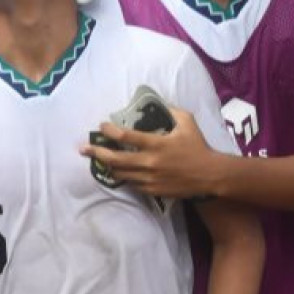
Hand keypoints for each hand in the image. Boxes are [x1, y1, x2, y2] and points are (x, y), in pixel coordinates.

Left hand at [80, 108, 217, 198]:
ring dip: (107, 166)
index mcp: (156, 144)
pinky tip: (117, 172)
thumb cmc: (198, 147)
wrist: (209, 175)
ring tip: (97, 160)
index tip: (102, 126)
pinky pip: (132, 184)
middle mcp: (149, 162)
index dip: (110, 131)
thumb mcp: (187, 122)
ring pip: (120, 174)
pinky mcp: (152, 191)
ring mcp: (149, 179)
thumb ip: (172, 110)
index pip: (126, 137)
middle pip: (116, 159)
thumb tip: (160, 102)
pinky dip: (123, 177)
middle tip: (84, 148)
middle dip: (97, 152)